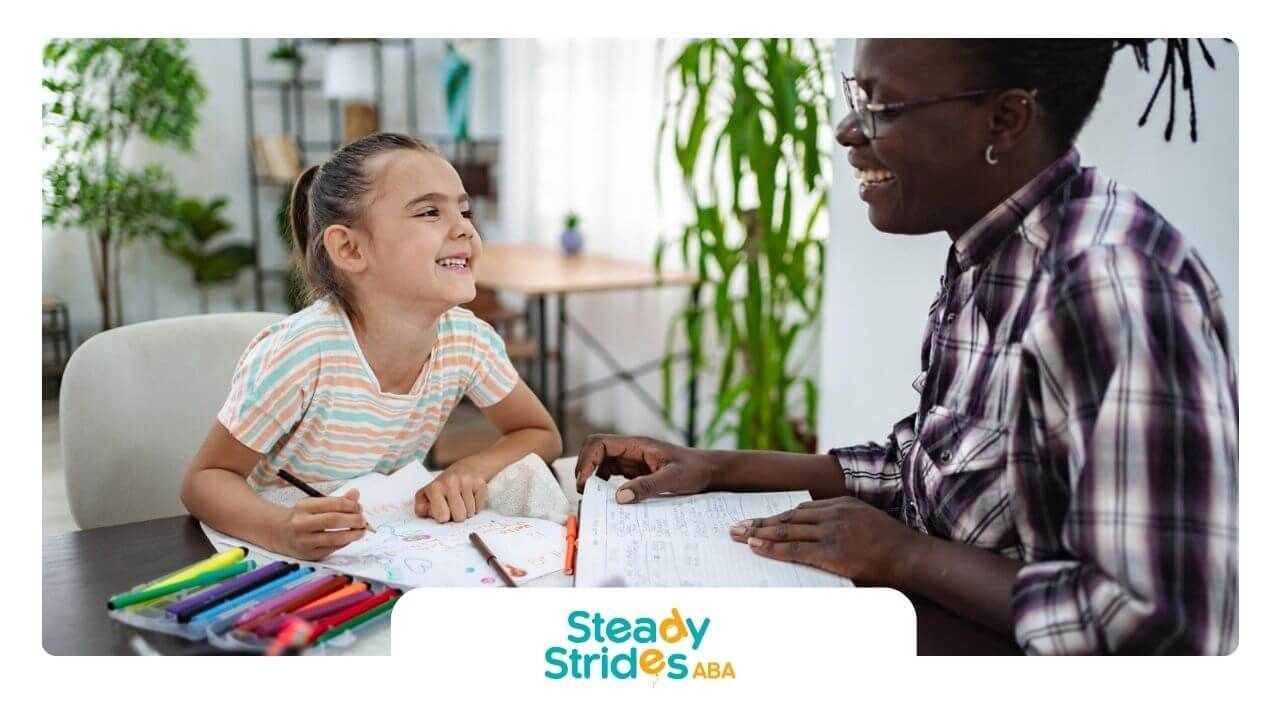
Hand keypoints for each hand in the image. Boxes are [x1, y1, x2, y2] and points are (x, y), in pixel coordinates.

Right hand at [273, 489, 367, 560]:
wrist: (279, 533)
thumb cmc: (303, 516)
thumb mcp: (315, 503)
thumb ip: (337, 500)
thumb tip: (355, 494)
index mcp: (304, 506)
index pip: (333, 504)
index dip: (351, 505)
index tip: (359, 507)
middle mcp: (301, 523)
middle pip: (333, 521)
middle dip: (354, 520)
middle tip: (363, 520)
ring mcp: (304, 541)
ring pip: (334, 538)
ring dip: (353, 534)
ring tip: (361, 530)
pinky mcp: (309, 554)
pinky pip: (332, 549)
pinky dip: (344, 543)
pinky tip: (349, 538)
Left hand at [415, 460, 486, 521]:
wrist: (465, 469)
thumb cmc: (443, 487)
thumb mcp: (426, 495)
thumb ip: (421, 508)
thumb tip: (429, 514)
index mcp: (434, 487)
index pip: (441, 516)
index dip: (443, 518)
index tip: (442, 510)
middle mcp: (450, 482)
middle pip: (459, 517)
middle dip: (457, 516)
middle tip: (454, 506)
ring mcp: (466, 481)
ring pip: (470, 513)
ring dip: (467, 511)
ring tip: (462, 501)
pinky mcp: (480, 483)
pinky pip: (479, 507)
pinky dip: (476, 506)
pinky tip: (471, 497)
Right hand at [574, 434, 718, 503]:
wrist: (709, 472)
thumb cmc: (695, 471)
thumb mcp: (673, 479)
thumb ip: (647, 486)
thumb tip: (620, 497)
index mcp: (637, 444)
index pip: (600, 443)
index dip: (587, 460)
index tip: (585, 482)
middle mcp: (631, 449)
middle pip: (595, 450)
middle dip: (585, 467)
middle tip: (585, 491)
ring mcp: (632, 459)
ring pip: (601, 461)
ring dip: (592, 476)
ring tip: (592, 496)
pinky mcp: (635, 470)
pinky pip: (611, 472)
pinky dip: (603, 482)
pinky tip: (607, 496)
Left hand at [729, 496, 918, 586]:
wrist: (912, 557)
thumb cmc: (893, 547)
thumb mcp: (867, 524)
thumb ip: (843, 526)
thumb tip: (820, 535)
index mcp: (841, 504)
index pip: (801, 509)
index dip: (777, 516)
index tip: (759, 520)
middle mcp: (833, 513)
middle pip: (788, 516)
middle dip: (759, 522)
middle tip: (736, 526)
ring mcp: (832, 531)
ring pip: (787, 531)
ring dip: (759, 533)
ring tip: (738, 535)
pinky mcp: (831, 551)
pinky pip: (795, 549)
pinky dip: (772, 548)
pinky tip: (756, 547)